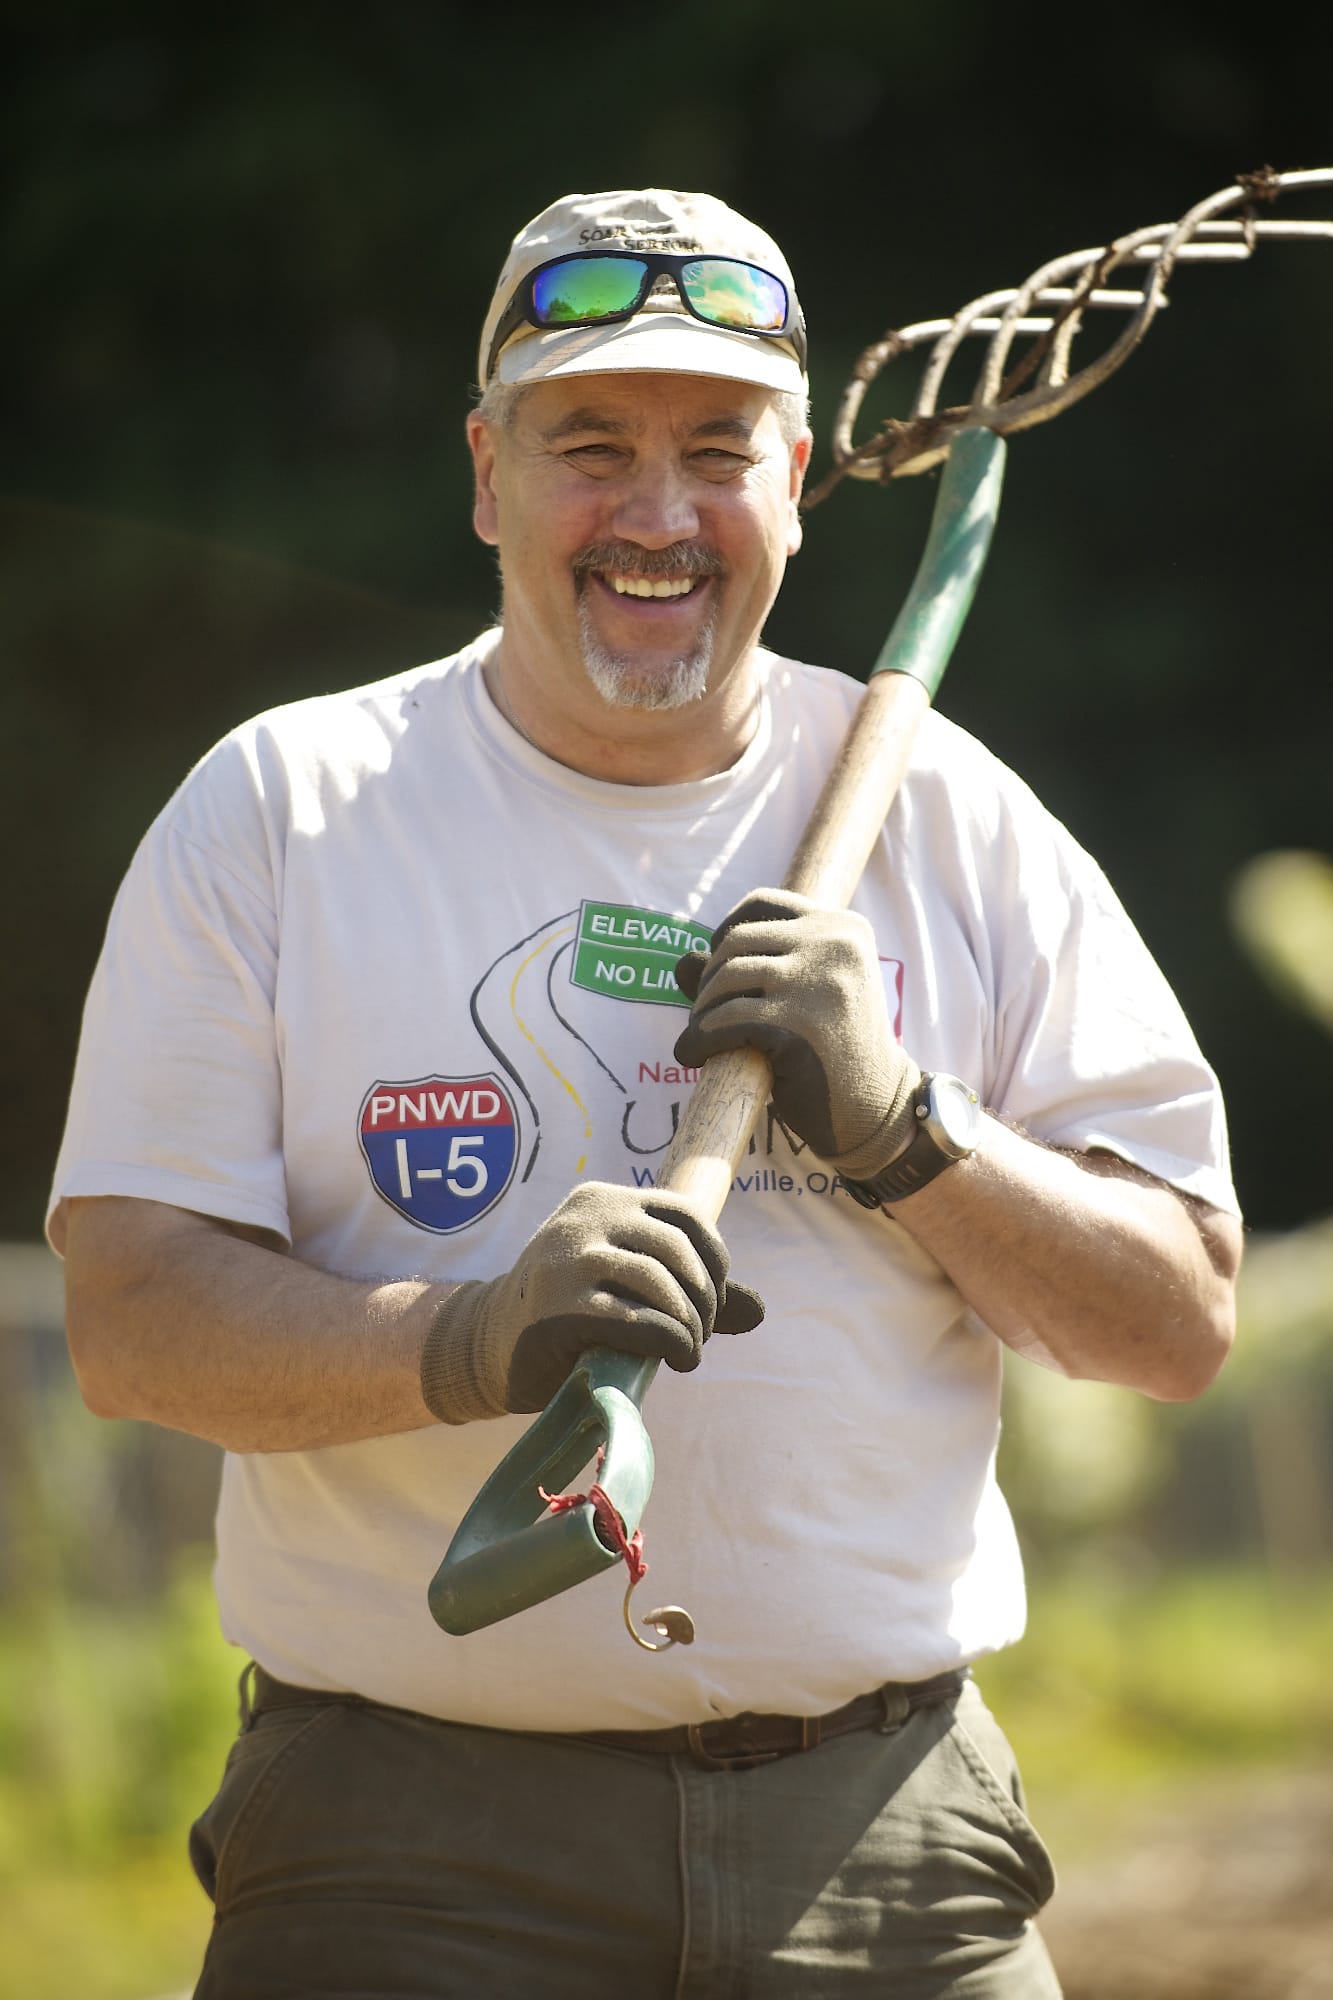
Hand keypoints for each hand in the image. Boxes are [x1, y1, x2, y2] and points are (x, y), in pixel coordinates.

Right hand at [419, 1182, 763, 1423]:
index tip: (713, 1296)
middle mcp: (586, 1220)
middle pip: (677, 1249)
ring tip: (689, 1349)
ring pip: (661, 1283)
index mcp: (602, 1200)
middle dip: (705, 1297)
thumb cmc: (569, 1311)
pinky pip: (637, 1321)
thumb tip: (759, 1310)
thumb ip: (686, 1287)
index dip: (714, 1257)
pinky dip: (671, 1341)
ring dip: (691, 1323)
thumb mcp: (625, 1282)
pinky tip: (676, 1357)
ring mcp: (571, 1262)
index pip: (683, 1213)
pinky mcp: (562, 1310)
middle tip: (701, 1332)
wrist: (489, 1345)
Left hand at [674, 887, 920, 1178]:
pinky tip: (692, 1055)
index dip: (728, 930)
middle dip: (709, 978)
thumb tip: (681, 961)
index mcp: (844, 928)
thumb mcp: (803, 996)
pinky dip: (699, 1038)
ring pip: (726, 978)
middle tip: (705, 1014)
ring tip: (700, 1035)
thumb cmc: (836, 1050)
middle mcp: (835, 945)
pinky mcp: (796, 1025)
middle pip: (737, 941)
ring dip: (701, 1010)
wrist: (877, 1108)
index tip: (719, 966)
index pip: (763, 904)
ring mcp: (816, 983)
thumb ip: (748, 971)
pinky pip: (724, 1021)